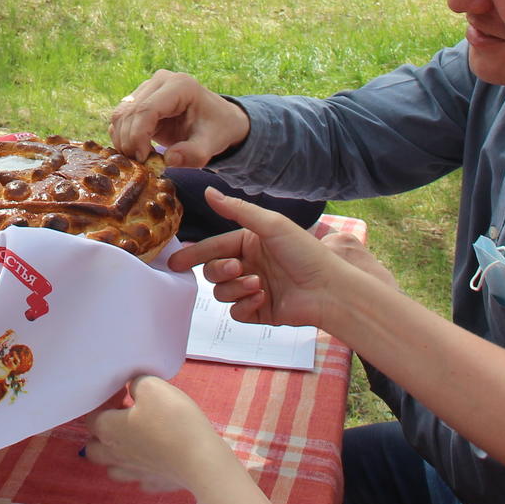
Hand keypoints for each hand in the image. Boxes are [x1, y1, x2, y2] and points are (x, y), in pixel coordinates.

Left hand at [85, 376, 232, 492]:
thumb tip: (132, 387)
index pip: (91, 416)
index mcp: (109, 430)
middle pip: (94, 448)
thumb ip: (136, 382)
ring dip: (118, 454)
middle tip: (123, 417)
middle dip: (103, 432)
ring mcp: (134, 474)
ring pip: (113, 467)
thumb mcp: (153, 386)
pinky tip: (156, 458)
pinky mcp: (154, 484)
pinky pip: (139, 478)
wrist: (202, 461)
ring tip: (136, 439)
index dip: (105, 401)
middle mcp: (115, 455)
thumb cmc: (173, 420)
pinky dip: (142, 468)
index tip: (124, 392)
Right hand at [108, 70, 250, 166]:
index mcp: (180, 86)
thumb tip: (168, 159)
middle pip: (130, 111)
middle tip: (140, 164)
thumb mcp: (212, 144)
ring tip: (140, 159)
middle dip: (129, 141)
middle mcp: (160, 81)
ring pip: (121, 114)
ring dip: (124, 140)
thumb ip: (194, 154)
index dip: (138, 136)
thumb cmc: (216, 129)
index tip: (143, 159)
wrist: (217, 120)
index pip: (147, 109)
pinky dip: (123, 136)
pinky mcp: (140, 99)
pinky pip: (121, 118)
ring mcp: (148, 87)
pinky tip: (137, 151)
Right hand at [168, 190, 386, 330]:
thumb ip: (236, 209)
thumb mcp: (271, 224)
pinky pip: (236, 312)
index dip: (194, 253)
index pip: (214, 247)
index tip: (175, 263)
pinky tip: (262, 298)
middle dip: (221, 270)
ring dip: (236, 288)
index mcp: (250, 243)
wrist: (329, 289)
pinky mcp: (260, 311)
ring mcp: (253, 289)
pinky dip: (245, 305)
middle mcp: (250, 265)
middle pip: (213, 271)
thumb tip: (207, 191)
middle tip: (237, 268)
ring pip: (222, 293)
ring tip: (259, 284)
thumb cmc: (305, 253)